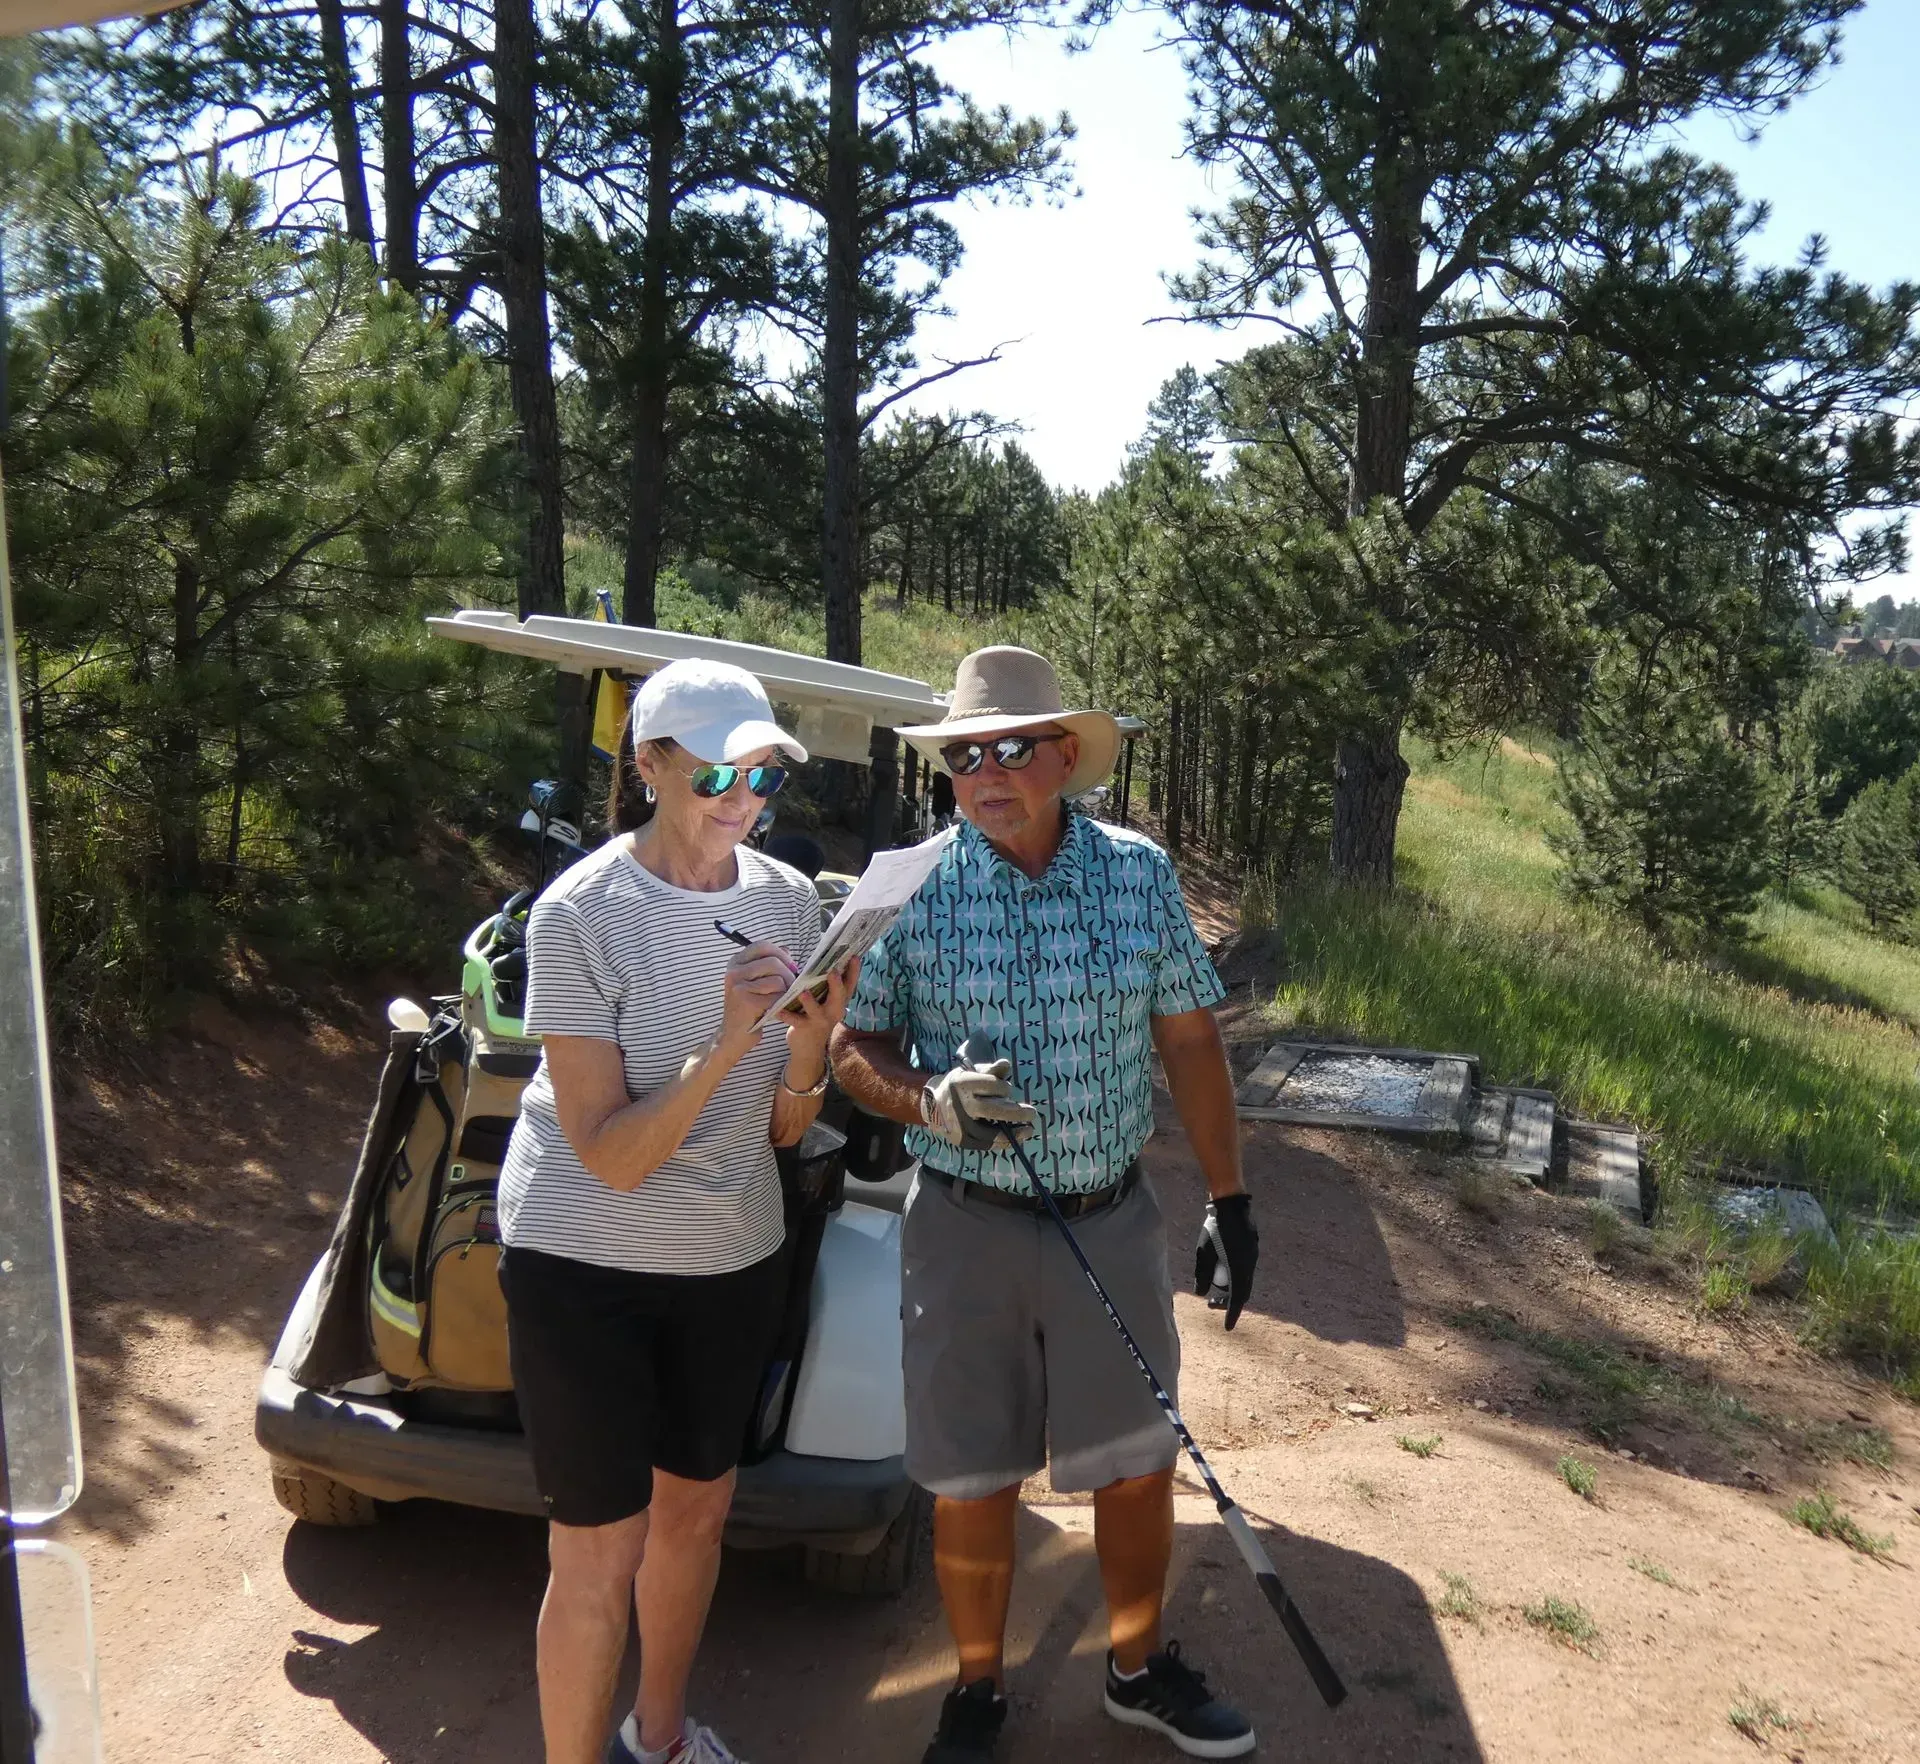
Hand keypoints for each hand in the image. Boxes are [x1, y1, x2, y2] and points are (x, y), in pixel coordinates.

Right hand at [719, 942, 795, 1054]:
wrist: (734, 1034)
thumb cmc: (749, 1006)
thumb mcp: (755, 981)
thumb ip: (768, 963)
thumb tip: (786, 950)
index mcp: (736, 962)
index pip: (763, 946)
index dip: (781, 954)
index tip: (790, 966)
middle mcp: (734, 971)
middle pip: (773, 961)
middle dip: (789, 974)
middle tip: (792, 985)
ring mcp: (738, 987)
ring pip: (778, 979)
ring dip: (786, 990)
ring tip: (781, 998)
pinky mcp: (747, 1002)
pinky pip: (777, 996)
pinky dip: (781, 1003)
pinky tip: (775, 1008)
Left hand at [782, 957, 860, 1080]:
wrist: (808, 1049)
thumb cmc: (816, 1017)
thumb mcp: (825, 1002)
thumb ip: (825, 984)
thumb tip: (823, 958)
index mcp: (839, 1002)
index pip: (850, 985)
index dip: (854, 971)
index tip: (855, 956)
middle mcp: (833, 1011)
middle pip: (838, 997)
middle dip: (836, 984)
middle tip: (833, 971)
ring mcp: (819, 1021)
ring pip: (816, 1011)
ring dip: (810, 1002)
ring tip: (803, 992)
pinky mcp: (804, 1028)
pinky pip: (795, 1021)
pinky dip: (786, 1015)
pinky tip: (777, 1011)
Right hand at [922, 1057, 1037, 1151]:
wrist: (932, 1105)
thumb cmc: (958, 1085)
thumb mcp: (971, 1072)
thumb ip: (990, 1070)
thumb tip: (1006, 1064)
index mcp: (962, 1083)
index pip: (991, 1085)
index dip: (1004, 1088)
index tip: (1008, 1090)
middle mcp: (960, 1105)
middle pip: (993, 1110)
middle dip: (1016, 1113)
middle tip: (1033, 1113)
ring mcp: (960, 1125)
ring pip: (990, 1133)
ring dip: (1013, 1133)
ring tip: (1029, 1130)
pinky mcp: (961, 1140)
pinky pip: (985, 1145)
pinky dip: (1002, 1143)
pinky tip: (1015, 1139)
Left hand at [1193, 1192, 1257, 1329]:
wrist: (1231, 1204)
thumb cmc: (1214, 1226)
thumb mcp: (1203, 1250)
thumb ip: (1202, 1272)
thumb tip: (1201, 1293)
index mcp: (1239, 1266)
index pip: (1237, 1297)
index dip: (1231, 1314)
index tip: (1228, 1328)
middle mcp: (1250, 1264)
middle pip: (1243, 1292)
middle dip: (1228, 1302)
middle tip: (1211, 1305)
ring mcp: (1253, 1256)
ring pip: (1245, 1282)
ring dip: (1231, 1290)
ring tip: (1214, 1292)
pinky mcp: (1252, 1250)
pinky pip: (1245, 1271)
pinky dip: (1235, 1278)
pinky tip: (1222, 1275)